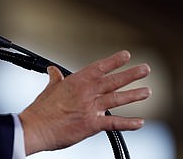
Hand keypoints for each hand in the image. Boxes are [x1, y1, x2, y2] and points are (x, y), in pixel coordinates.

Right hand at [18, 50, 150, 154]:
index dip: (114, 60)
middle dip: (131, 74)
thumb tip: (52, 70)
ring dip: (134, 94)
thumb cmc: (40, 110)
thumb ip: (55, 79)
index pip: (99, 67)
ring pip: (118, 98)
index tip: (126, 55)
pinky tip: (140, 122)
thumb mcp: (49, 89)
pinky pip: (114, 123)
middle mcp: (86, 92)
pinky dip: (129, 123)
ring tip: (146, 92)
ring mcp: (90, 108)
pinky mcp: (92, 124)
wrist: (36, 127)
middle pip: (113, 80)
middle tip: (145, 69)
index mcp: (75, 82)